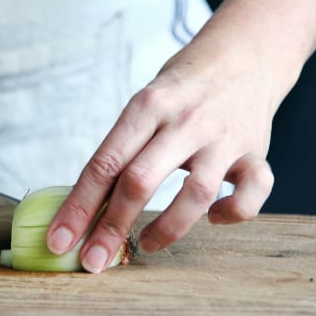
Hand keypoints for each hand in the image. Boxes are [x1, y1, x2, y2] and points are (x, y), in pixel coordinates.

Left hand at [46, 23, 283, 272]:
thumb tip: (84, 208)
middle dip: (111, 228)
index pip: (104, 163)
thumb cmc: (183, 88)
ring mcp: (223, 137)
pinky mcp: (256, 151)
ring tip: (146, 245)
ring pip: (195, 194)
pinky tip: (214, 217)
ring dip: (166, 229)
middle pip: (140, 181)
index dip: (79, 206)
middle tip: (93, 262)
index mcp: (148, 105)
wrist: (246, 53)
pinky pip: (253, 192)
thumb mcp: (147, 102)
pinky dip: (234, 213)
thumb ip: (124, 148)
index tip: (59, 240)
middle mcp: (185, 120)